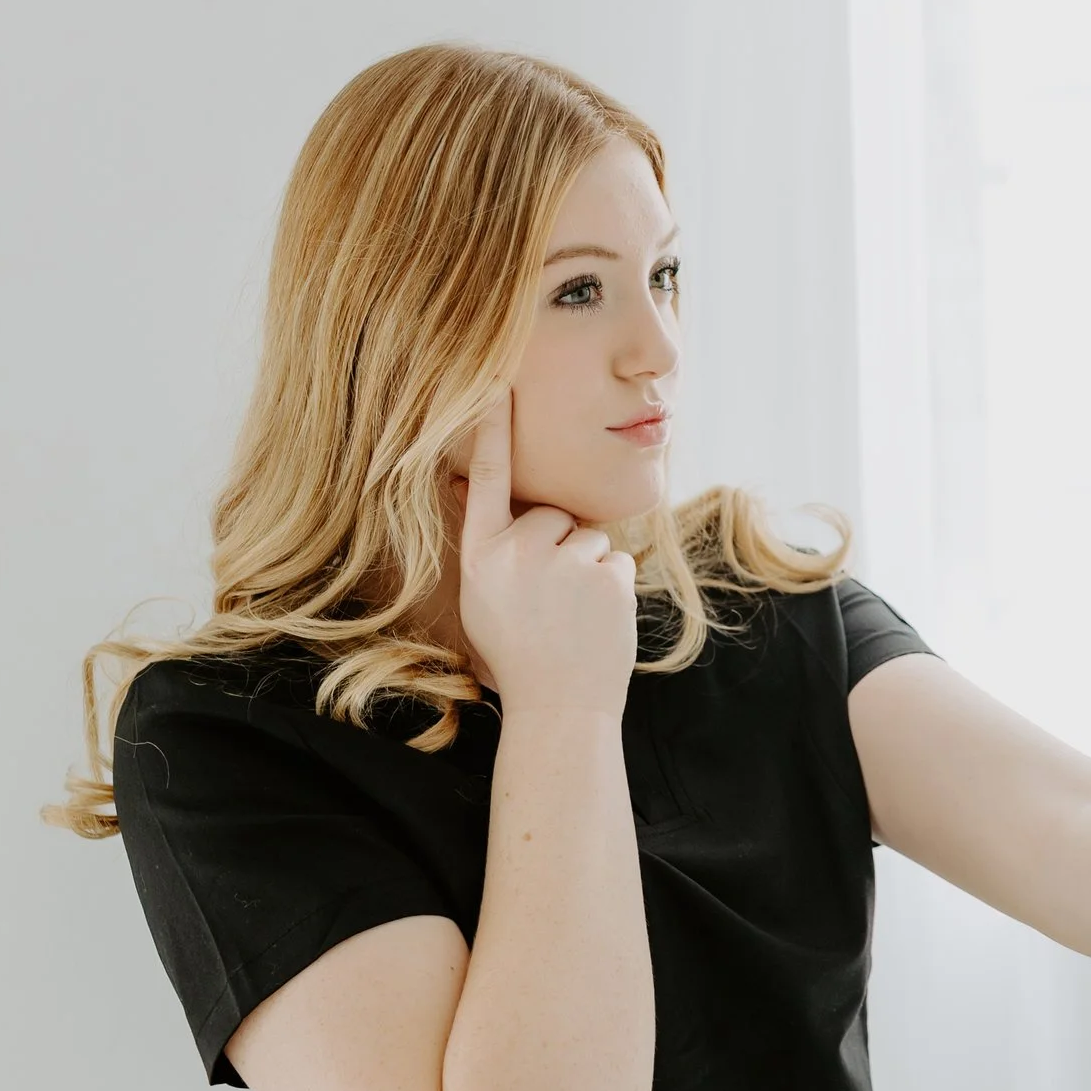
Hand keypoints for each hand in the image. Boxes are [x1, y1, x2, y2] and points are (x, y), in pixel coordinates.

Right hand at [449, 388, 637, 719]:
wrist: (559, 709)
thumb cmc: (519, 650)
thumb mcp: (484, 596)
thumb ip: (489, 544)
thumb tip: (473, 484)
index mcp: (480, 557)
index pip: (488, 480)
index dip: (493, 429)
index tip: (497, 381)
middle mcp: (517, 553)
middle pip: (553, 514)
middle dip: (560, 546)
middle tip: (550, 600)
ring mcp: (564, 565)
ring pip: (589, 537)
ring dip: (589, 570)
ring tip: (572, 615)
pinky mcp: (607, 577)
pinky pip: (617, 561)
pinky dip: (613, 587)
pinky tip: (597, 621)